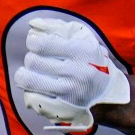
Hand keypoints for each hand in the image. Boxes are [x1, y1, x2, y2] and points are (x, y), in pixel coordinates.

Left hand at [13, 15, 130, 132]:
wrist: (108, 96)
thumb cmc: (92, 63)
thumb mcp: (83, 40)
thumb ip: (58, 28)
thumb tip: (33, 24)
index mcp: (81, 52)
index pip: (42, 44)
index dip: (33, 42)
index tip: (36, 44)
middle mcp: (76, 73)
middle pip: (32, 61)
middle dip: (32, 58)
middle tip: (38, 60)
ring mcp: (68, 93)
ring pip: (28, 80)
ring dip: (26, 75)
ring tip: (33, 73)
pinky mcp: (61, 110)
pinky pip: (30, 98)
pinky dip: (30, 91)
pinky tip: (39, 88)